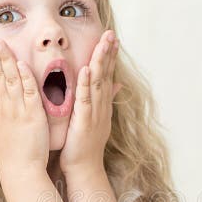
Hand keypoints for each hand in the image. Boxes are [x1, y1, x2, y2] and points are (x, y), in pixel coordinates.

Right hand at [0, 32, 49, 174]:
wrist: (22, 170)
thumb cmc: (7, 155)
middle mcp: (3, 107)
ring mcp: (18, 110)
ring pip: (11, 79)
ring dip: (6, 59)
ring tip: (0, 42)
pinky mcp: (33, 114)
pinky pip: (29, 92)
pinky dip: (25, 77)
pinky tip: (21, 64)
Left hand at [59, 29, 121, 178]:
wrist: (84, 167)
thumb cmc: (85, 145)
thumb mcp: (96, 120)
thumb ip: (103, 101)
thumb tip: (116, 85)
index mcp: (102, 105)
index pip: (107, 75)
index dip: (110, 57)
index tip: (112, 38)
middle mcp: (101, 106)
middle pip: (106, 74)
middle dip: (109, 53)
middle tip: (111, 33)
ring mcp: (95, 112)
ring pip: (99, 83)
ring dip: (101, 62)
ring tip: (104, 43)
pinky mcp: (85, 120)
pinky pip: (86, 99)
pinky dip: (87, 84)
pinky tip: (88, 69)